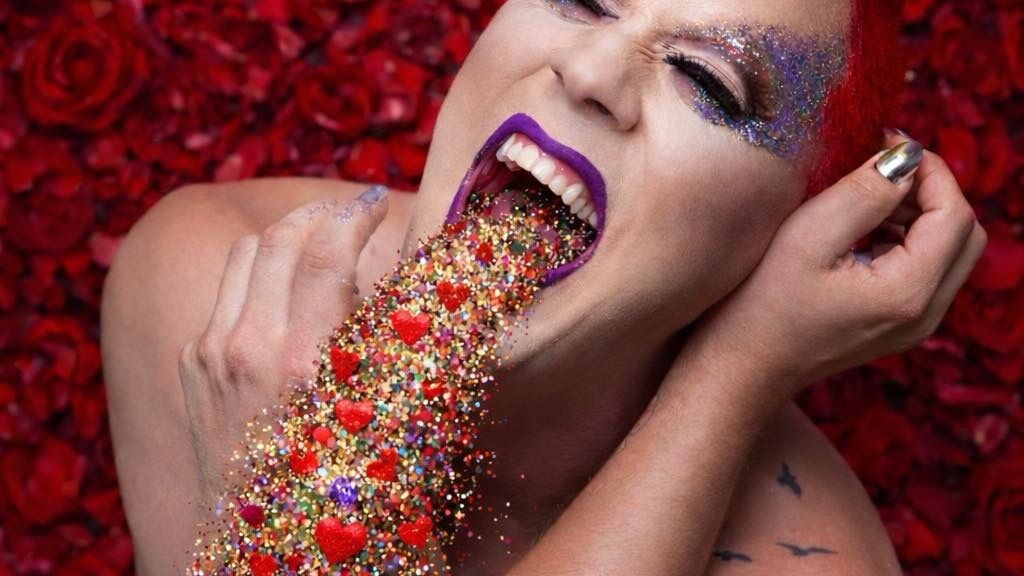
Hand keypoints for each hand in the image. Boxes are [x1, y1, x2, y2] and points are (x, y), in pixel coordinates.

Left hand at [177, 186, 388, 504]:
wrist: (273, 551)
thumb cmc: (348, 496)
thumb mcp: (389, 419)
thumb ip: (394, 339)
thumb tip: (410, 278)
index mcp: (307, 364)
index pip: (328, 251)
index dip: (356, 213)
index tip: (377, 202)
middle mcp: (250, 350)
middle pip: (280, 238)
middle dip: (319, 213)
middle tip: (351, 211)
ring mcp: (211, 356)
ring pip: (245, 256)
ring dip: (286, 237)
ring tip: (318, 239)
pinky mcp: (192, 368)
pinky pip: (224, 295)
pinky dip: (258, 277)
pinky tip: (284, 292)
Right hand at [681, 135, 987, 404]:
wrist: (739, 367)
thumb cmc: (759, 305)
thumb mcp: (807, 236)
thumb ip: (864, 192)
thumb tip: (904, 157)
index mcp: (908, 292)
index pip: (955, 213)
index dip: (929, 169)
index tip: (885, 143)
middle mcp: (924, 315)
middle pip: (964, 233)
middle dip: (931, 190)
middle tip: (881, 167)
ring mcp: (913, 326)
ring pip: (948, 251)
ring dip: (918, 213)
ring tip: (865, 196)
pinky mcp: (897, 326)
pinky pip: (925, 271)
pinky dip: (906, 239)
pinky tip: (860, 230)